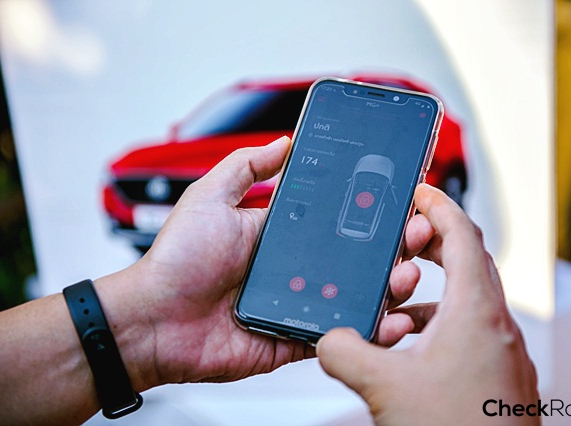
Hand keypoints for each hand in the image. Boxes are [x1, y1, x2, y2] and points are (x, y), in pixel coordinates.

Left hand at [96, 136, 420, 390]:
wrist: (153, 320)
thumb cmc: (177, 259)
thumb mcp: (210, 196)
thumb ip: (248, 166)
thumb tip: (284, 141)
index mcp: (283, 237)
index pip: (339, 222)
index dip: (372, 215)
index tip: (402, 204)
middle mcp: (297, 270)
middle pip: (358, 260)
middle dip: (395, 249)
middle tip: (417, 237)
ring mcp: (299, 306)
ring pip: (358, 298)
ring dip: (391, 288)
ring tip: (408, 273)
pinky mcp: (296, 340)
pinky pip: (339, 336)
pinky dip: (369, 332)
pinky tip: (392, 320)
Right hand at [317, 184, 538, 424]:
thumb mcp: (384, 387)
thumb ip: (343, 352)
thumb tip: (326, 339)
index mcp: (475, 311)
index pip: (461, 235)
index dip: (438, 205)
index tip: (421, 191)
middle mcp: (497, 324)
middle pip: (470, 259)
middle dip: (436, 240)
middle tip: (408, 234)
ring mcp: (503, 350)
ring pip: (471, 297)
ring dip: (438, 286)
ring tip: (403, 292)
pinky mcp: (500, 373)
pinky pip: (472, 328)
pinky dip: (444, 321)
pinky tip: (416, 344)